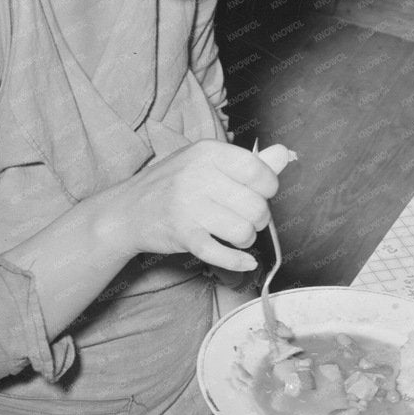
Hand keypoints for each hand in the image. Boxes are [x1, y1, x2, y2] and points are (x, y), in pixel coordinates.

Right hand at [108, 140, 292, 271]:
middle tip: (244, 217)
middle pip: (256, 207)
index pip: (259, 172)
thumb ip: (250, 162)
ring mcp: (188, 206)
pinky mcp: (183, 235)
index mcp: (208, 152)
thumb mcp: (208, 163)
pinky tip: (245, 261)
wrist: (127, 209)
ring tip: (234, 233)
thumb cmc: (175, 184)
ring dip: (246, 238)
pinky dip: (238, 261)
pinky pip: (222, 254)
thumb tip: (286, 154)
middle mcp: (198, 176)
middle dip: (258, 218)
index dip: (269, 188)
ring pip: (244, 232)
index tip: (259, 192)